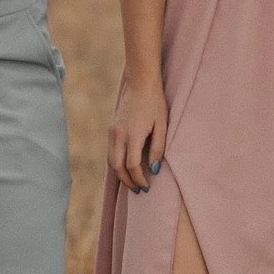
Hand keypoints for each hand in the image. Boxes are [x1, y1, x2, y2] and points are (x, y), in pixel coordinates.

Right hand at [108, 78, 168, 193]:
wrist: (141, 83)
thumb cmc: (155, 104)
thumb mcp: (162, 126)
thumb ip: (158, 149)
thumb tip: (153, 169)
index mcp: (132, 135)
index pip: (132, 166)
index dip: (139, 179)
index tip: (147, 186)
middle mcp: (118, 134)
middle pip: (117, 167)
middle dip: (127, 181)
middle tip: (139, 190)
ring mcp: (112, 131)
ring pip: (111, 160)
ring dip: (120, 174)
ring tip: (133, 181)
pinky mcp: (111, 128)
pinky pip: (111, 151)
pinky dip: (117, 163)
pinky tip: (127, 166)